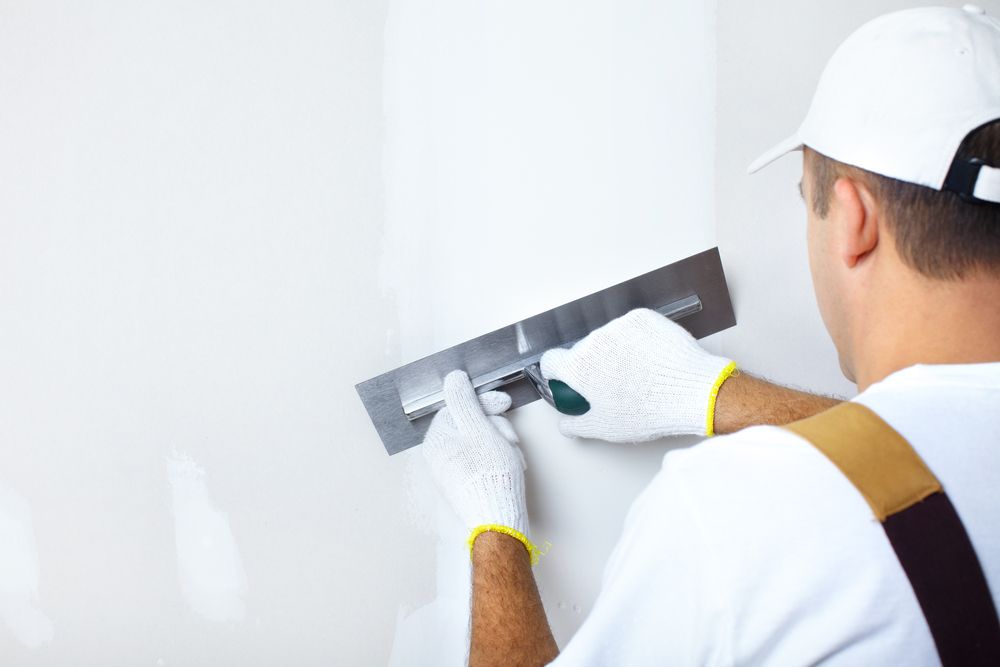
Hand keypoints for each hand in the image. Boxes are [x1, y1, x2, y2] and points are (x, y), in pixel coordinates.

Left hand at [421, 370, 528, 539]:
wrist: (498, 519)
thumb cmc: (490, 476)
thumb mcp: (478, 429)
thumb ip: (464, 401)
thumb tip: (452, 378)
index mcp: (437, 440)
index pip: (458, 407)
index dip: (484, 403)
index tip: (503, 403)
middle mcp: (440, 455)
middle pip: (470, 424)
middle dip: (495, 427)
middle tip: (509, 438)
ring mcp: (452, 470)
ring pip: (481, 442)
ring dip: (501, 443)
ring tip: (512, 456)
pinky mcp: (466, 483)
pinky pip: (482, 460)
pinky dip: (499, 458)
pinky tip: (511, 466)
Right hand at [540, 308, 736, 441]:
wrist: (691, 392)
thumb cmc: (650, 411)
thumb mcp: (605, 427)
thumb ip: (576, 424)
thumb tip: (567, 424)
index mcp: (579, 367)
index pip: (552, 360)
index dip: (558, 372)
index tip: (567, 378)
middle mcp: (594, 341)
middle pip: (583, 350)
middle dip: (593, 365)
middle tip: (613, 384)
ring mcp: (618, 326)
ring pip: (608, 338)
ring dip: (615, 351)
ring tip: (638, 372)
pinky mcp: (641, 318)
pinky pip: (631, 328)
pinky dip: (637, 340)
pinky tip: (650, 358)